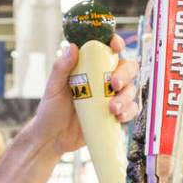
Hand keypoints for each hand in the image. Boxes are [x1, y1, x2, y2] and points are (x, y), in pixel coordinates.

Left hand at [31, 34, 139, 155]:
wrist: (53, 138)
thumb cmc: (50, 110)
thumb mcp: (53, 88)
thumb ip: (61, 68)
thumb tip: (73, 47)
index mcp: (90, 68)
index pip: (107, 50)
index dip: (116, 44)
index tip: (116, 47)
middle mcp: (103, 79)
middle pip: (127, 68)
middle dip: (125, 74)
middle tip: (115, 85)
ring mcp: (111, 97)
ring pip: (131, 89)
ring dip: (126, 97)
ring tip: (112, 109)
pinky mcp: (115, 114)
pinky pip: (131, 109)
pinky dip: (129, 111)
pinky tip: (119, 117)